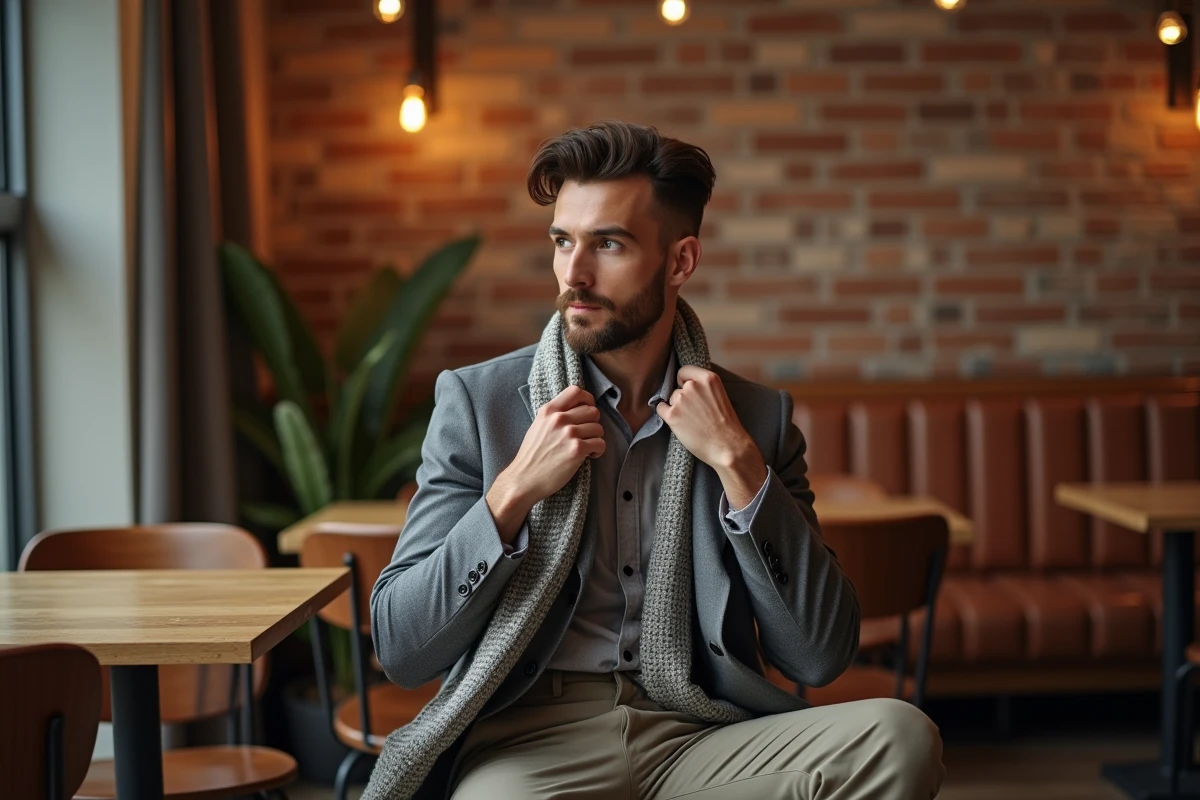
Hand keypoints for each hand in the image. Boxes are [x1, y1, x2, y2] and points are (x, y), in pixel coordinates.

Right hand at [487, 386, 603, 540]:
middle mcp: (559, 418)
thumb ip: (554, 416)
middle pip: (592, 411)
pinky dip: (598, 451)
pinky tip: (589, 456)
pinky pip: (600, 443)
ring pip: (598, 428)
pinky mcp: (576, 449)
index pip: (576, 391)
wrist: (524, 479)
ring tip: (586, 447)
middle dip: (593, 424)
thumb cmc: (531, 456)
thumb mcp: (537, 426)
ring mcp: (568, 433)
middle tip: (586, 435)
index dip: (588, 400)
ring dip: (595, 439)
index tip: (587, 411)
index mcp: (549, 410)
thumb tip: (576, 409)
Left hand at [655, 366, 750, 467]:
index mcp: (708, 378)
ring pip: (671, 399)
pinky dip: (666, 415)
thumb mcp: (720, 396)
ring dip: (676, 408)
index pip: (685, 371)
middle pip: (678, 387)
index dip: (684, 380)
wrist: (727, 446)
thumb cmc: (727, 425)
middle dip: (683, 397)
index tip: (687, 389)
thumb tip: (688, 386)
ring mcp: (680, 400)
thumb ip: (704, 388)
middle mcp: (692, 386)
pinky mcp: (671, 415)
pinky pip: (661, 409)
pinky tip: (677, 423)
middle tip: (694, 412)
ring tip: (690, 421)